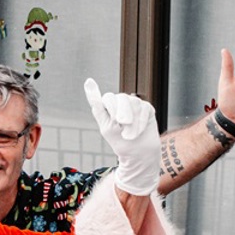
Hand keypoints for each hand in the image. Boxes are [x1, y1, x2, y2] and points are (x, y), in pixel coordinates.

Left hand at [83, 78, 160, 196]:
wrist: (138, 154)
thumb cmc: (120, 140)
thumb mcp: (105, 126)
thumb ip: (98, 107)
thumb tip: (88, 81)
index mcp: (109, 106)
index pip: (107, 98)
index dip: (108, 104)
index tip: (100, 97)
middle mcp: (121, 102)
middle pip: (120, 98)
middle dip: (122, 113)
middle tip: (122, 125)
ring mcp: (135, 104)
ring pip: (133, 103)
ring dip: (132, 122)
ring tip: (130, 135)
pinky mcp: (146, 108)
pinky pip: (143, 109)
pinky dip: (140, 122)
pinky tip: (139, 131)